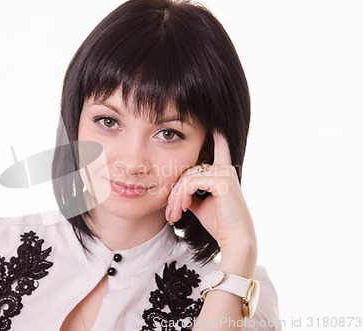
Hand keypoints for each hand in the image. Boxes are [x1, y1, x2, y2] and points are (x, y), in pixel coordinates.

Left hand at [165, 131, 256, 260]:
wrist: (234, 241)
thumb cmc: (219, 224)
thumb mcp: (200, 205)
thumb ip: (191, 192)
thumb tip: (178, 188)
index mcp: (223, 172)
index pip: (219, 146)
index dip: (215, 134)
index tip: (213, 122)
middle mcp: (225, 168)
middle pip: (188, 171)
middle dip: (175, 192)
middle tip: (170, 214)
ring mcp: (224, 172)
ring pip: (186, 178)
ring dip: (176, 198)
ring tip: (173, 215)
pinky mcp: (221, 180)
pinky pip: (190, 183)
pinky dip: (181, 197)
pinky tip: (181, 210)